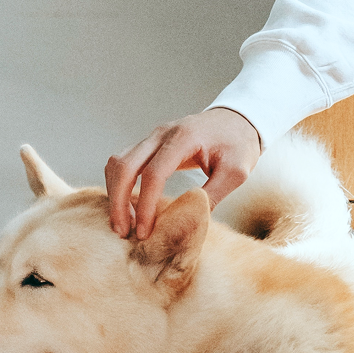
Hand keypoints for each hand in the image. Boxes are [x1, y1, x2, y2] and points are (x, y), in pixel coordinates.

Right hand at [105, 108, 260, 239]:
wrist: (237, 121)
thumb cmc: (238, 145)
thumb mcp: (236, 172)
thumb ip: (213, 194)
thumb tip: (189, 221)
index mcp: (183, 138)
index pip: (154, 174)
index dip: (146, 206)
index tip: (145, 232)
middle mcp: (161, 134)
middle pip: (125, 166)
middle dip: (119, 201)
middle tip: (122, 232)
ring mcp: (152, 137)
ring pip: (118, 163)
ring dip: (115, 193)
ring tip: (122, 224)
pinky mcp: (149, 144)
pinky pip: (123, 163)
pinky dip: (119, 185)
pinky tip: (128, 208)